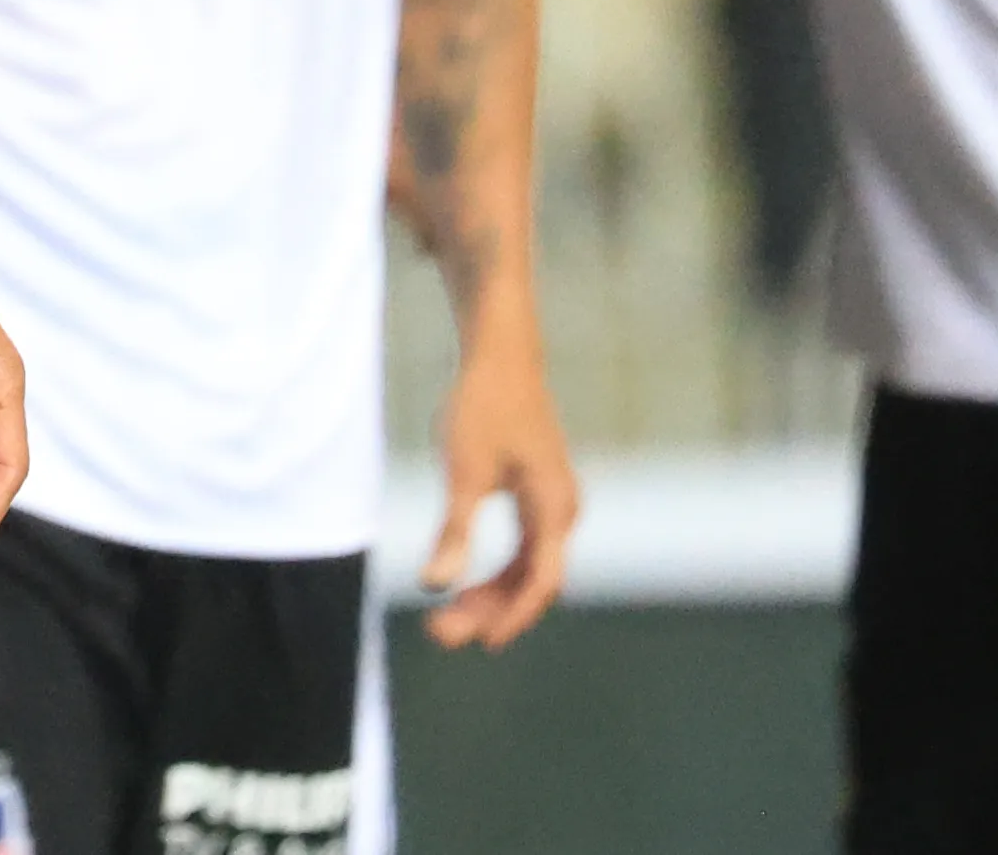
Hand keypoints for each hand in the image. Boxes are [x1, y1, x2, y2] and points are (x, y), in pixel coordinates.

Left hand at [419, 330, 576, 647]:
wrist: (500, 355)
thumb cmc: (484, 406)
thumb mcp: (465, 470)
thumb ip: (454, 530)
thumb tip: (435, 583)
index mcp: (554, 508)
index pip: (540, 582)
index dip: (511, 616)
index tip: (478, 641)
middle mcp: (562, 512)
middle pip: (532, 582)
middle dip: (489, 611)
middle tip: (439, 633)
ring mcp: (552, 505)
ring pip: (527, 568)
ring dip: (491, 595)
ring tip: (445, 617)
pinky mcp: (537, 496)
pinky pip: (523, 550)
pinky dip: (496, 571)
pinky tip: (464, 584)